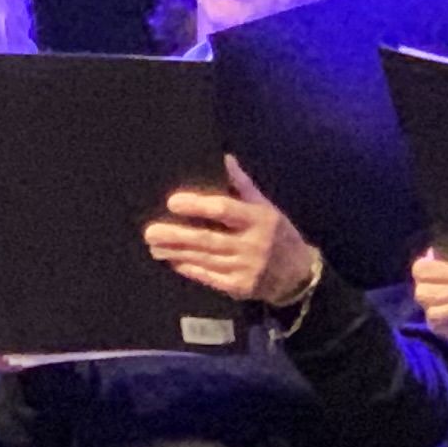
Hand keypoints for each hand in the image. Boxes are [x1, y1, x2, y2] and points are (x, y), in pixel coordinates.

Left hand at [146, 156, 321, 309]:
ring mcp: (245, 269)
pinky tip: (173, 262)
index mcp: (259, 219)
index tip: (172, 202)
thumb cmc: (278, 235)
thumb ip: (243, 186)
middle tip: (150, 231)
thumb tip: (225, 158)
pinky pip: (209, 277)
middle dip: (177, 235)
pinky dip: (189, 269)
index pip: (224, 210)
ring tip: (154, 246)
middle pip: (208, 239)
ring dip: (176, 252)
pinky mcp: (239, 288)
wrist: (298, 276)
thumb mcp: (266, 208)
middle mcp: (252, 245)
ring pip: (204, 259)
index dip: (198, 206)